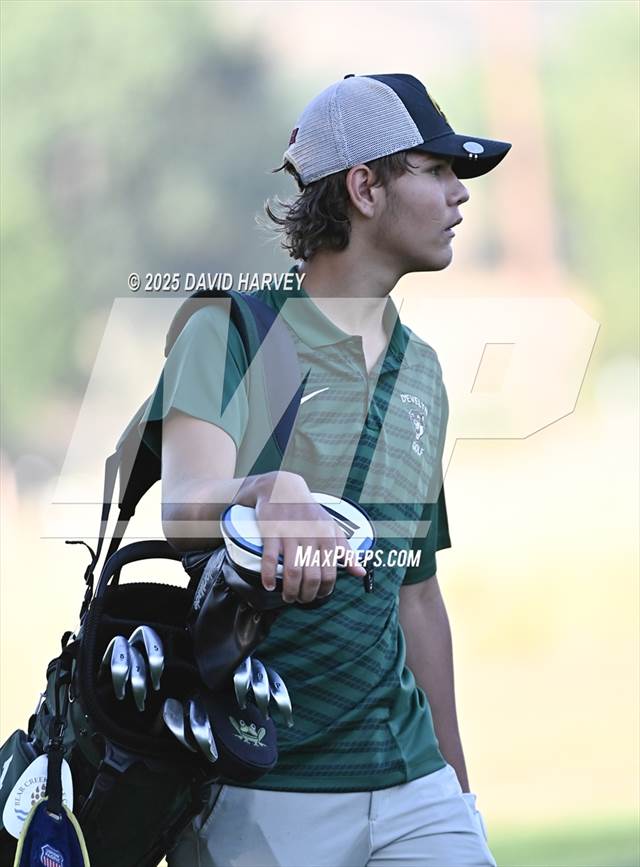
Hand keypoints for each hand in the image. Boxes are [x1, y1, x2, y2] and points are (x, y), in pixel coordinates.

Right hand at [254, 471, 366, 603]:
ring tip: (288, 596)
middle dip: (306, 595)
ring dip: (289, 591)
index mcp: (327, 536)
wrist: (283, 488)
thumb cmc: (309, 512)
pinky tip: (269, 586)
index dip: (324, 591)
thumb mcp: (332, 528)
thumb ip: (346, 551)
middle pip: (311, 577)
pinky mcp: (271, 531)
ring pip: (291, 572)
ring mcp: (289, 534)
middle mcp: (310, 536)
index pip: (330, 573)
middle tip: (301, 600)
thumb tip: (360, 572)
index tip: (317, 596)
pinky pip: (269, 560)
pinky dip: (268, 576)